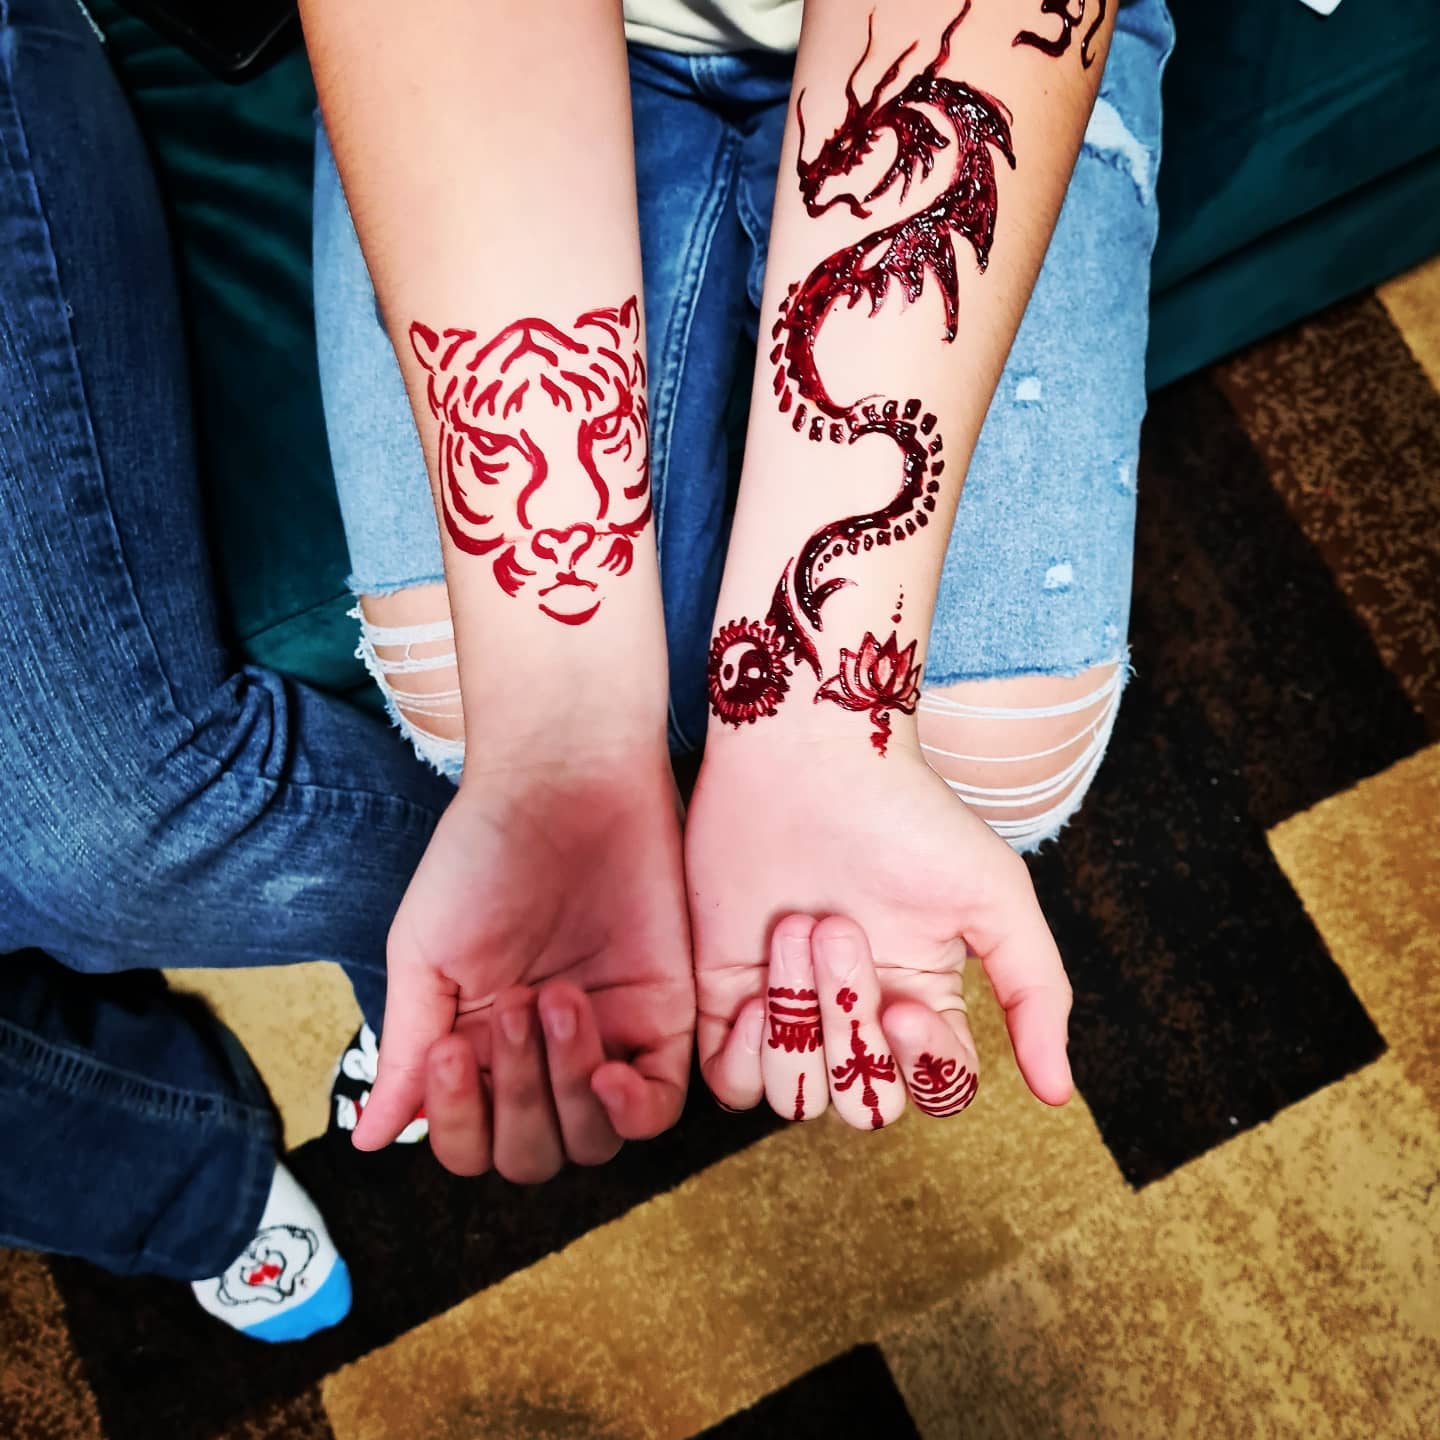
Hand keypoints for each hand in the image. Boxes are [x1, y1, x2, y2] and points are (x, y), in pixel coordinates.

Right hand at [354, 743, 694, 1179]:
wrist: (564, 783)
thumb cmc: (482, 853)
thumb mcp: (426, 952)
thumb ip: (406, 1048)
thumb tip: (369, 1138)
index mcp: (477, 1047)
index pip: (468, 1144)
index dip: (459, 1121)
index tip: (454, 1051)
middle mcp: (541, 1057)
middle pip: (531, 1156)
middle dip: (517, 1099)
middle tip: (513, 1007)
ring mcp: (606, 1040)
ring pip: (590, 1141)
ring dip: (565, 1085)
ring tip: (557, 996)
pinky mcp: (662, 1018)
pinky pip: (655, 1110)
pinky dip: (627, 1110)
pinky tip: (608, 1071)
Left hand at [686, 733, 1071, 1127]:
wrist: (805, 753)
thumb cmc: (907, 812)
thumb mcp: (993, 895)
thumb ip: (1035, 992)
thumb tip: (1058, 1094)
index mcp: (922, 997)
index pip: (937, 1089)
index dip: (923, 1067)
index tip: (902, 1003)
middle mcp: (856, 1013)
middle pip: (863, 1103)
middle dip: (850, 1028)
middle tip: (837, 926)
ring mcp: (789, 1007)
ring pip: (795, 1098)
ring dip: (798, 1023)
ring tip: (795, 929)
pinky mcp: (725, 994)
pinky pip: (731, 1085)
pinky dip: (744, 1057)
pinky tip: (753, 992)